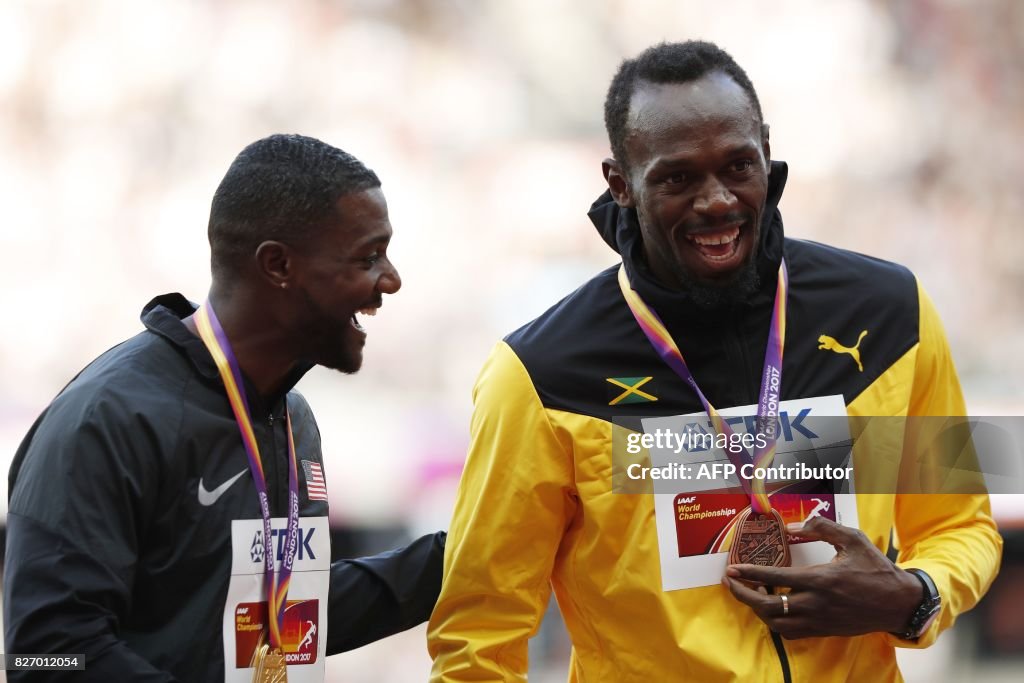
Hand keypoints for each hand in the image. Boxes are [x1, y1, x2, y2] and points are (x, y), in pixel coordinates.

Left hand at [721, 516, 922, 638]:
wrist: (899, 603)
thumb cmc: (876, 569)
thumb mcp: (853, 539)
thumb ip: (822, 527)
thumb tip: (791, 525)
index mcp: (822, 579)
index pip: (777, 576)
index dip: (751, 572)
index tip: (733, 569)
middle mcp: (817, 603)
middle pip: (769, 606)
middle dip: (743, 594)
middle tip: (730, 582)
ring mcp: (820, 620)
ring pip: (777, 623)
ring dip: (757, 609)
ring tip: (749, 592)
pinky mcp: (824, 630)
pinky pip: (791, 632)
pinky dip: (775, 621)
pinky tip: (771, 607)